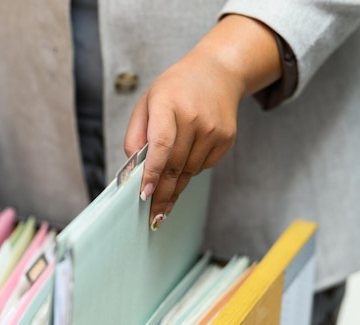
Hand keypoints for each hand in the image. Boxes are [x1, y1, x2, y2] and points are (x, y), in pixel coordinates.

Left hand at [124, 15, 281, 230]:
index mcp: (168, 104)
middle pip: (175, 165)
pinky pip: (203, 166)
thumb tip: (133, 168)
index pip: (161, 145)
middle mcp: (194, 118)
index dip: (153, 173)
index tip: (145, 194)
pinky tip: (185, 162)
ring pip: (189, 170)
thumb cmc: (174, 89)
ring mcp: (213, 129)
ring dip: (174, 186)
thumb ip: (136, 135)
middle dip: (162, 194)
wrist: (217, 72)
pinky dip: (190, 170)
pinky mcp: (226, 138)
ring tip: (163, 199)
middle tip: (152, 216)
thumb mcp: (147, 103)